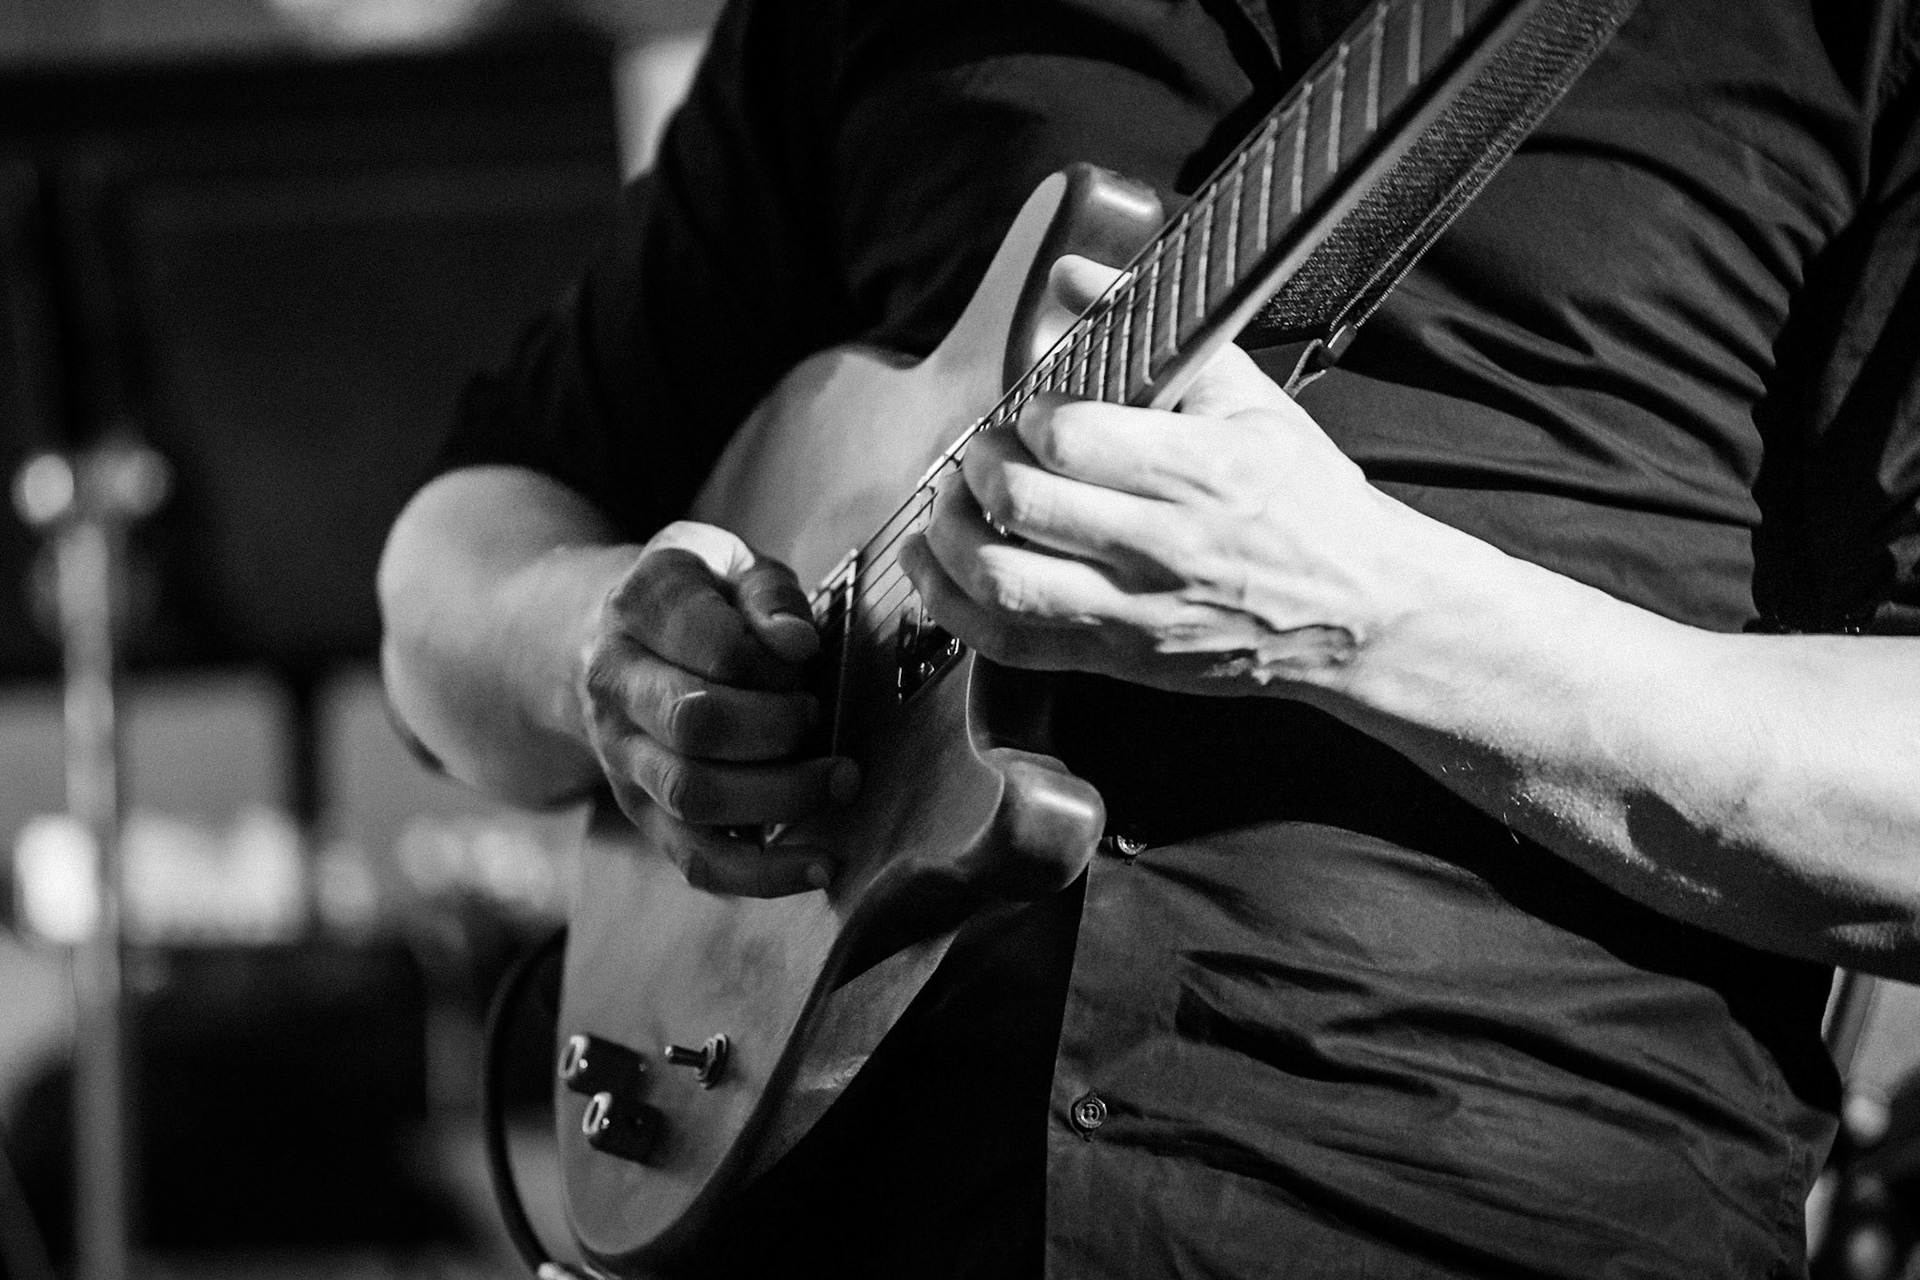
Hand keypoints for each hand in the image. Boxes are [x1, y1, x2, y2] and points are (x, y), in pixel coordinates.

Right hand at [578, 520, 857, 895]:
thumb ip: (768, 593)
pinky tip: (819, 866)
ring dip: (780, 796)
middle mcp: (615, 683)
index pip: (712, 646)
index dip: (773, 662)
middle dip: (779, 730)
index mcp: (640, 607)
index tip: (808, 657)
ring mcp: (620, 754)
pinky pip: (695, 859)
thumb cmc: (695, 599)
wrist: (601, 638)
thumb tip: (799, 646)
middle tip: (820, 718)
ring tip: (840, 780)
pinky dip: (762, 873)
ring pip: (693, 795)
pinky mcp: (641, 810)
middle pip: (695, 724)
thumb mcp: (728, 562)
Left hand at [903, 261, 1420, 697]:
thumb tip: (1070, 277)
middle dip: (977, 465)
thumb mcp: (1248, 397)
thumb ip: (1153, 329)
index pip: (1072, 439)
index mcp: (1204, 471)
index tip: (1031, 409)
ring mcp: (1136, 612)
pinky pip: (1009, 645)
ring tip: (951, 505)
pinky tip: (938, 569)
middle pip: (1023, 505)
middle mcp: (1165, 547)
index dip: (1029, 416)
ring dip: (951, 536)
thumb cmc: (1306, 500)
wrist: (1360, 610)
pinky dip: (952, 607)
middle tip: (981, 450)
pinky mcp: (1117, 659)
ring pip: (1002, 581)